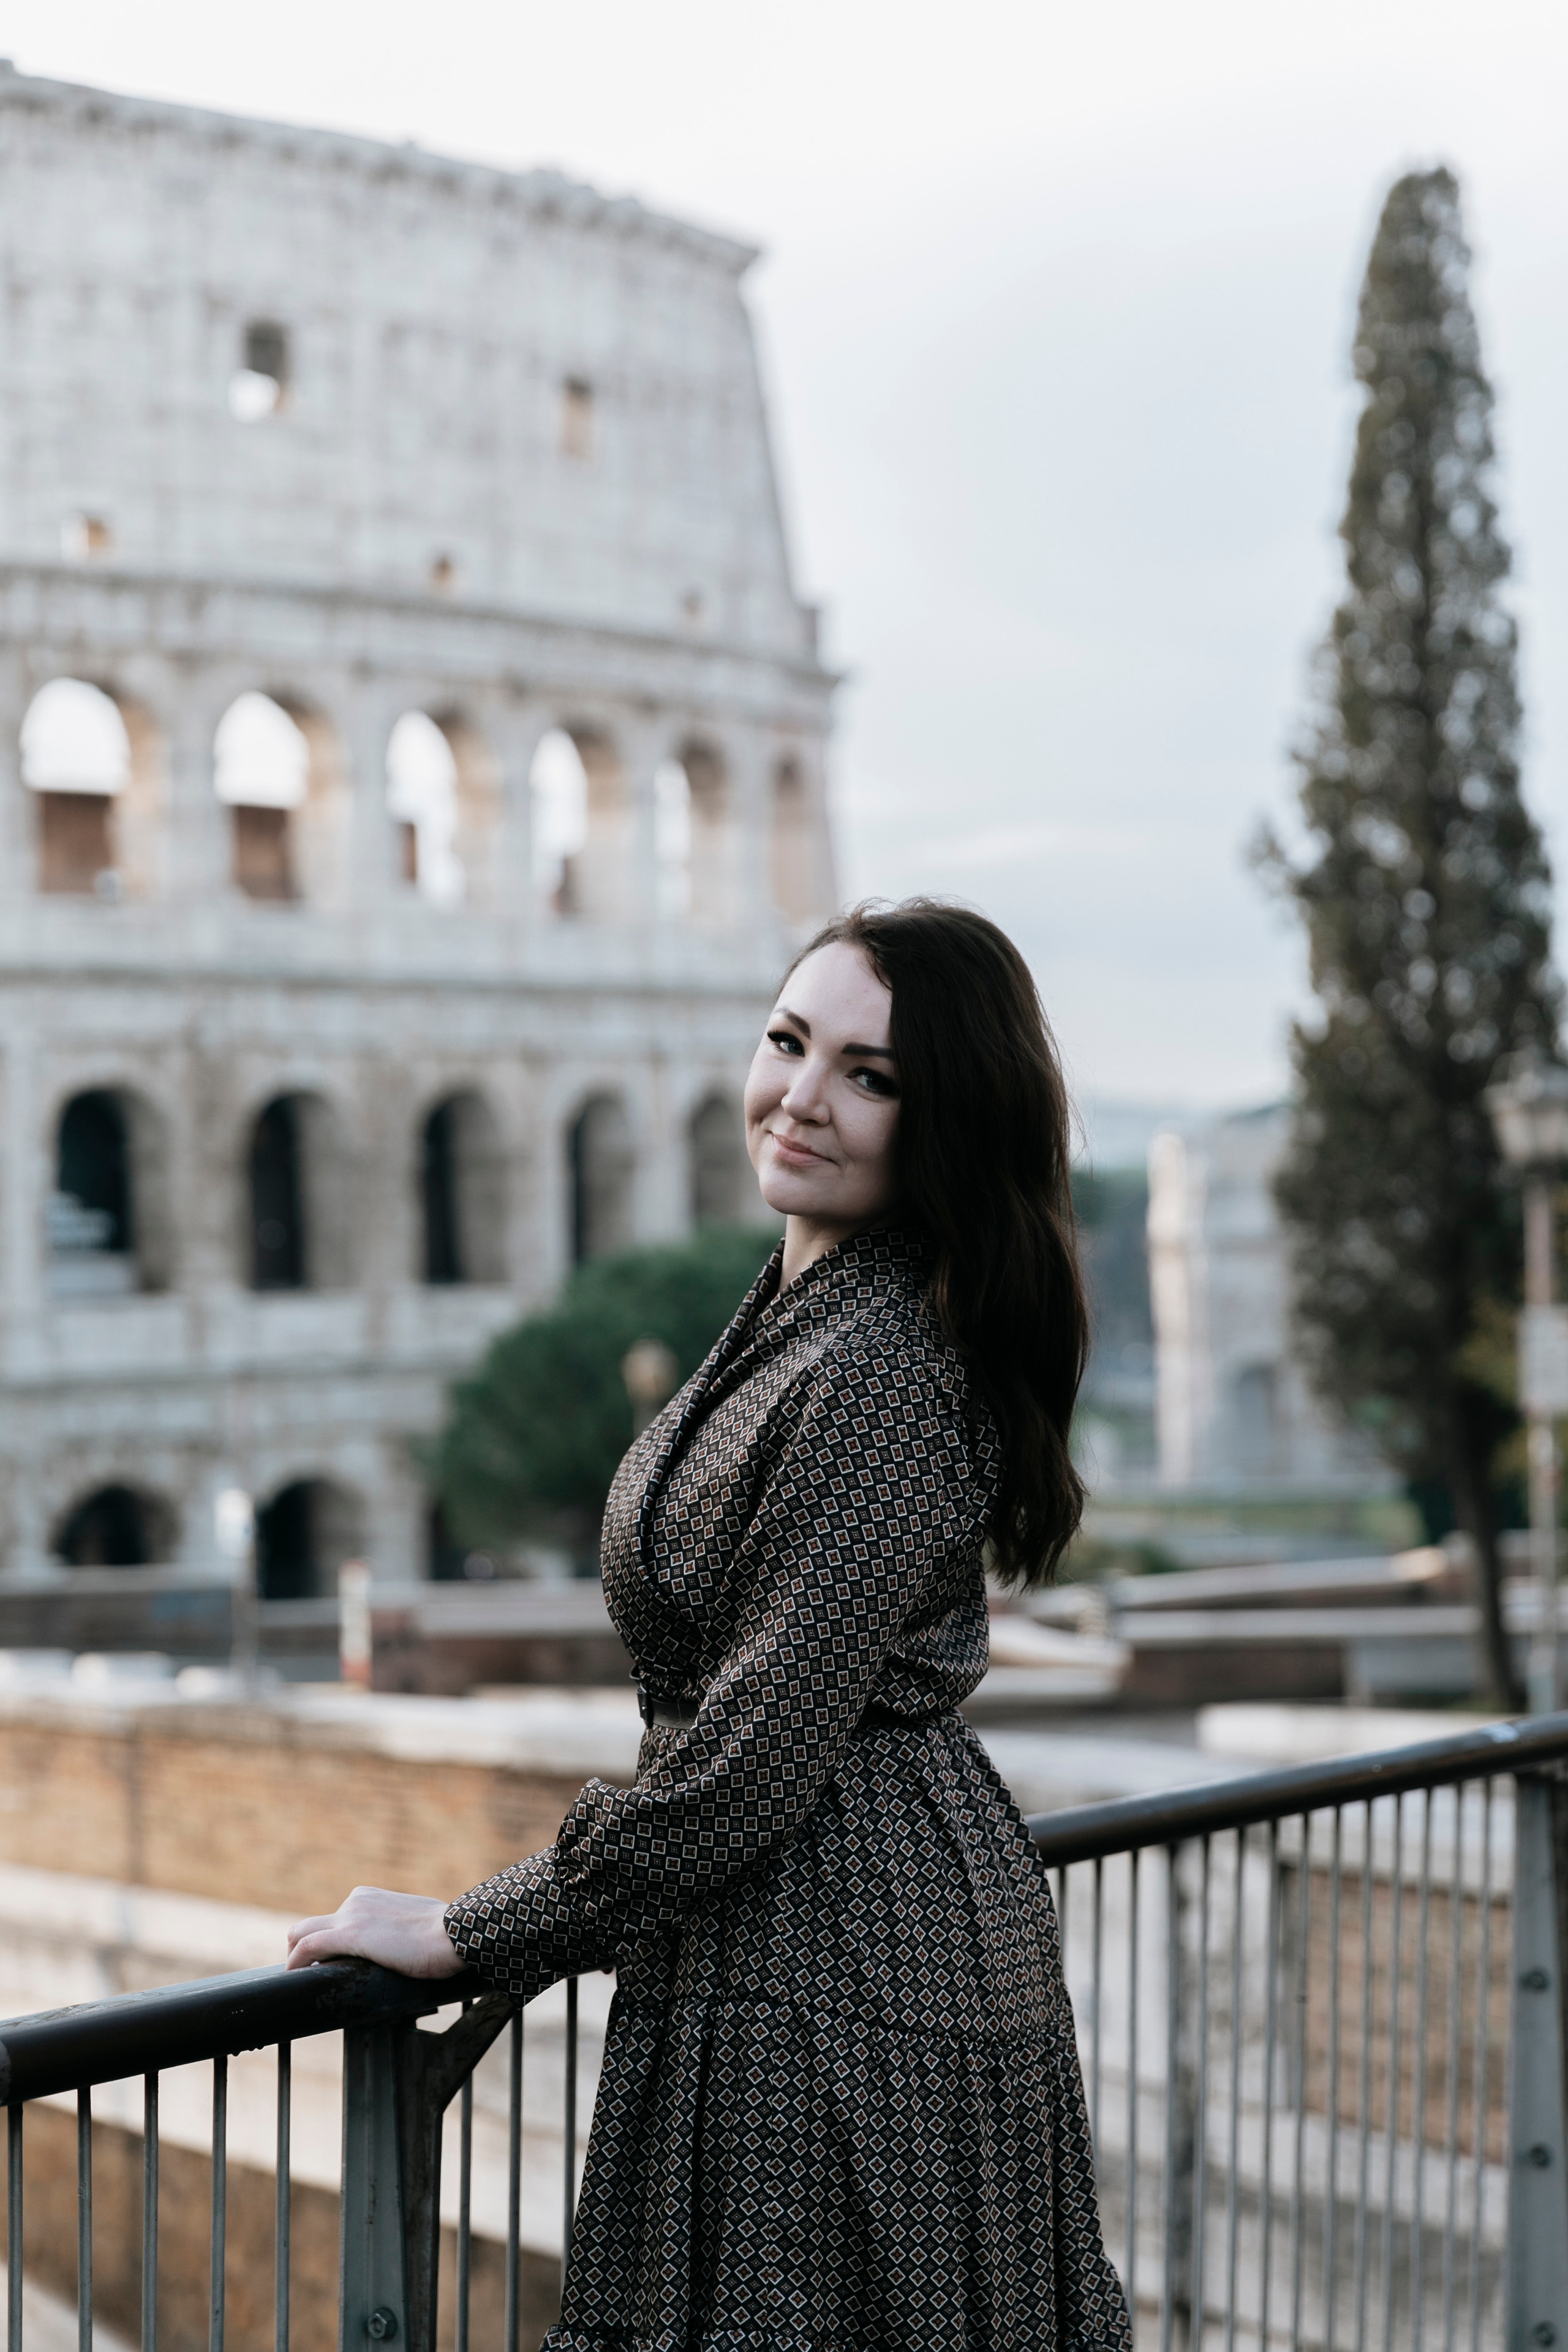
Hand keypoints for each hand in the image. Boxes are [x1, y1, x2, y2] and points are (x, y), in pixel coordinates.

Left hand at [285, 1886, 462, 1976]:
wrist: (454, 1933)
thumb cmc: (444, 1934)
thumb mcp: (413, 1924)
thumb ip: (396, 1929)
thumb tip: (401, 1946)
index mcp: (369, 1897)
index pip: (334, 1918)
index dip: (324, 1943)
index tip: (324, 1965)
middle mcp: (356, 1901)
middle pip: (309, 1924)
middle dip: (300, 1950)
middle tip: (306, 1976)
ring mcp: (351, 1916)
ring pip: (301, 1934)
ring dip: (295, 1958)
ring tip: (300, 1982)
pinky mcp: (350, 1934)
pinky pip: (307, 1947)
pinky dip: (295, 1963)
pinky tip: (295, 1978)